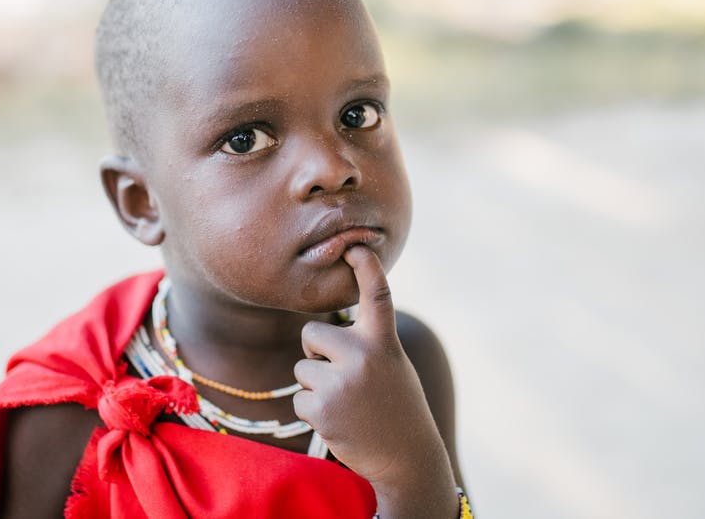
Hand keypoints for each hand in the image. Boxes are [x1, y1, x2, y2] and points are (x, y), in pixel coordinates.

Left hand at [293, 246, 456, 517]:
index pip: (376, 294)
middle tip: (344, 378)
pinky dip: (313, 411)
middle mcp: (362, 355)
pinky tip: (339, 421)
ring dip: (316, 386)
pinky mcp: (321, 407)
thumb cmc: (397, 407)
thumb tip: (324, 329)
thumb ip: (366, 343)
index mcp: (384, 341)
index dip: (365, 266)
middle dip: (318, 353)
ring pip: (302, 368)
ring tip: (348, 405)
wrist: (406, 459)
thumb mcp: (391, 365)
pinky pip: (298, 398)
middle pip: (311, 333)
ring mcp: (340, 381)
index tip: (355, 245)